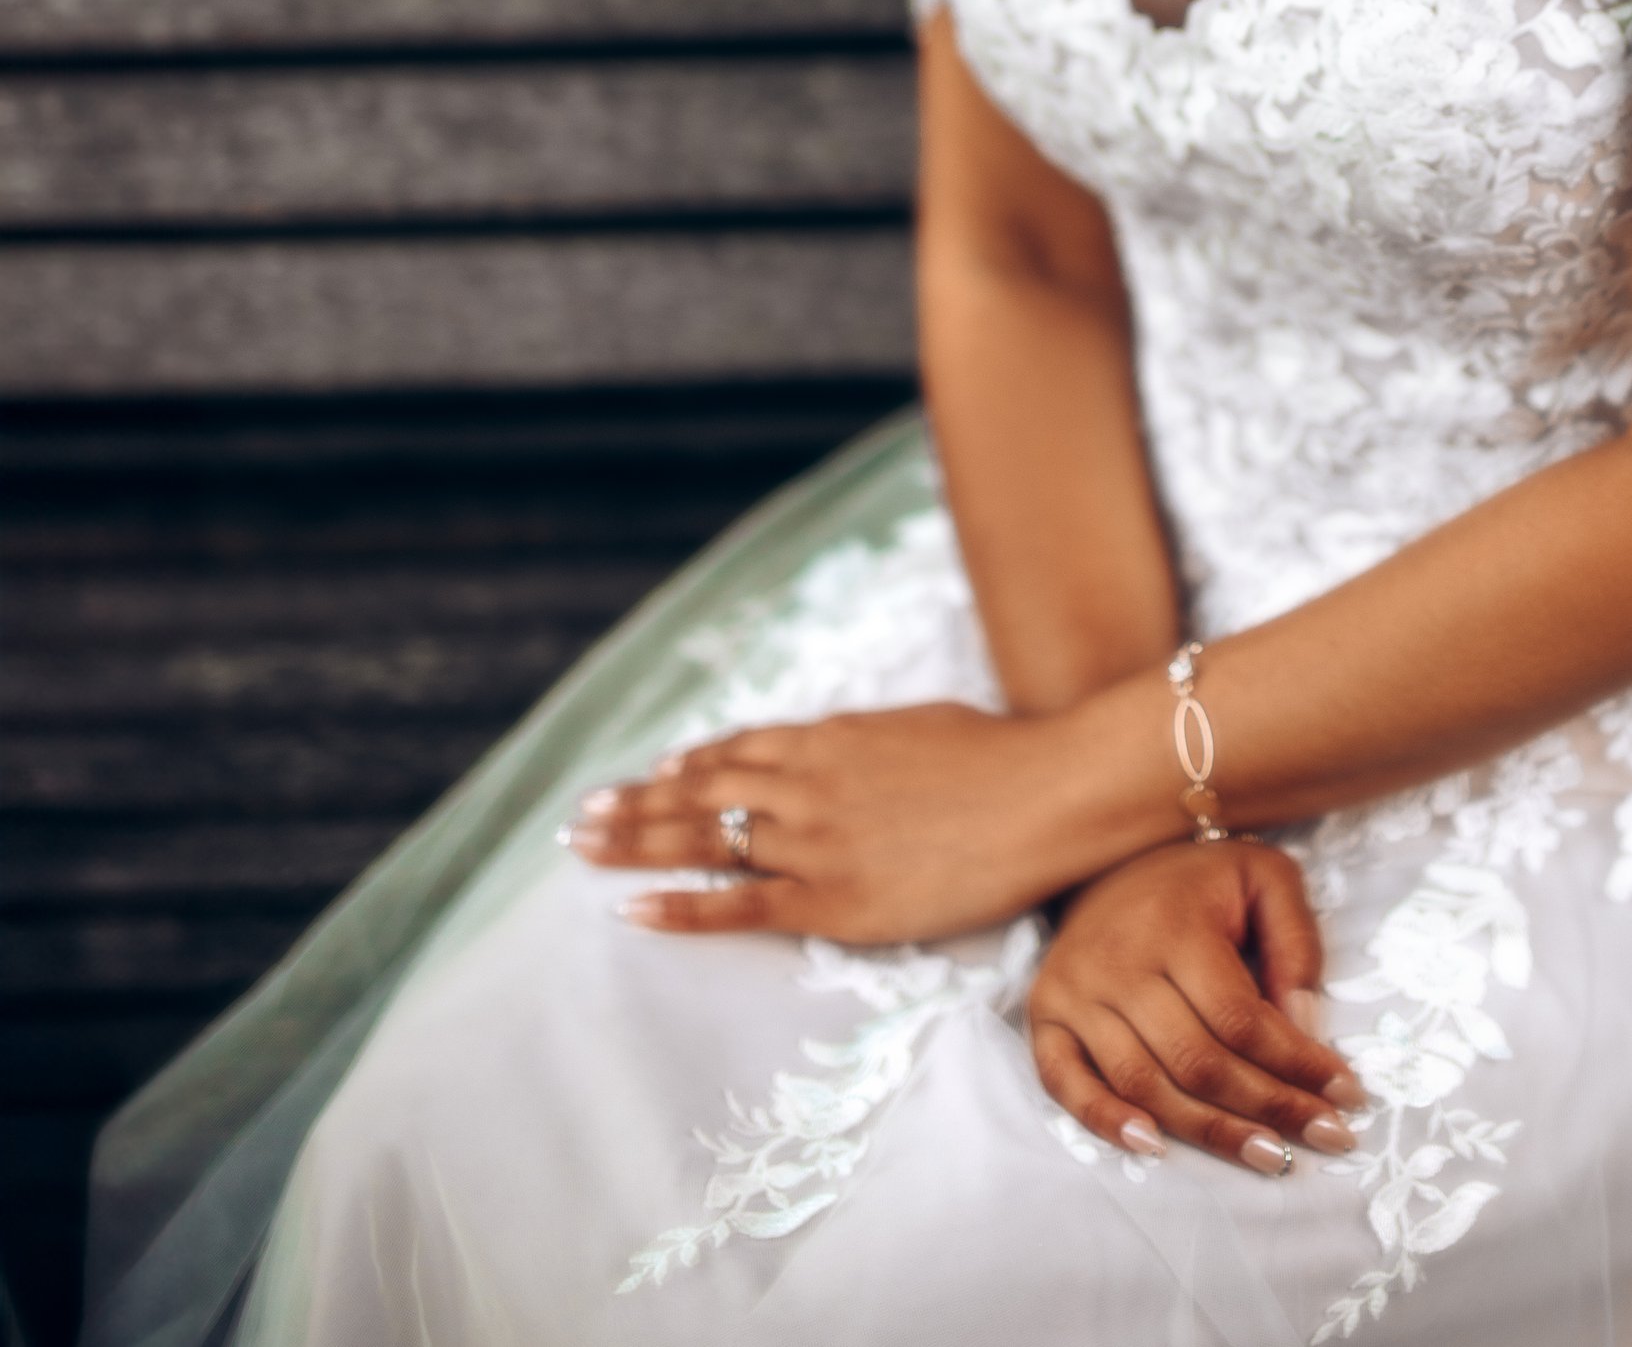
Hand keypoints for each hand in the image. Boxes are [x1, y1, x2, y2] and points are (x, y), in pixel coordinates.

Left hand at [567, 704, 1070, 944]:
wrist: (1042, 795)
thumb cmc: (999, 758)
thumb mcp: (919, 728)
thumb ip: (869, 743)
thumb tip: (847, 748)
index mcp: (829, 739)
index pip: (738, 751)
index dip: (688, 766)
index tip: (650, 775)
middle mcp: (806, 784)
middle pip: (699, 793)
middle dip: (634, 805)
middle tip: (580, 817)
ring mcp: (813, 842)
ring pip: (703, 842)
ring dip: (635, 846)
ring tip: (584, 850)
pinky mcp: (832, 901)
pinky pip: (738, 907)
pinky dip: (680, 909)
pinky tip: (632, 911)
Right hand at [1028, 842, 1365, 1175]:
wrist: (1112, 855)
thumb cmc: (1201, 879)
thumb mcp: (1266, 877)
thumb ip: (1295, 943)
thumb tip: (1303, 1026)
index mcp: (1176, 925)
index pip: (1241, 1019)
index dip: (1298, 1065)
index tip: (1348, 1094)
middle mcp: (1118, 962)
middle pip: (1198, 1062)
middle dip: (1271, 1109)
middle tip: (1329, 1138)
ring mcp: (1074, 992)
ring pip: (1144, 1084)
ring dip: (1211, 1132)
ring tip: (1273, 1159)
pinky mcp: (1045, 1016)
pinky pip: (1064, 1083)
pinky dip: (1105, 1122)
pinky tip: (1153, 1149)